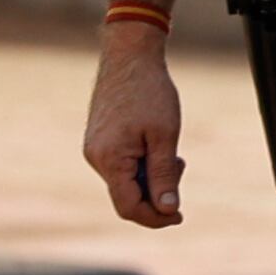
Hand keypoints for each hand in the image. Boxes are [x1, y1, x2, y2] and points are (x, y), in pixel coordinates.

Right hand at [84, 29, 185, 228]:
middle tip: (180, 164)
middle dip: (158, 192)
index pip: (129, 207)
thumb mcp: (165, 136)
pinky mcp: (100, 141)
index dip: (155, 217)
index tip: (180, 216)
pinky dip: (143, 164)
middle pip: (128, 196)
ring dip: (152, 176)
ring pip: (126, 181)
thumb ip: (165, 175)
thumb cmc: (150, 93)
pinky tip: (157, 144)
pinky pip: (122, 166)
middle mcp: (96, 159)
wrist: (129, 57)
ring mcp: (95, 150)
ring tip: (171, 150)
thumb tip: (167, 210)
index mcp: (110, 160)